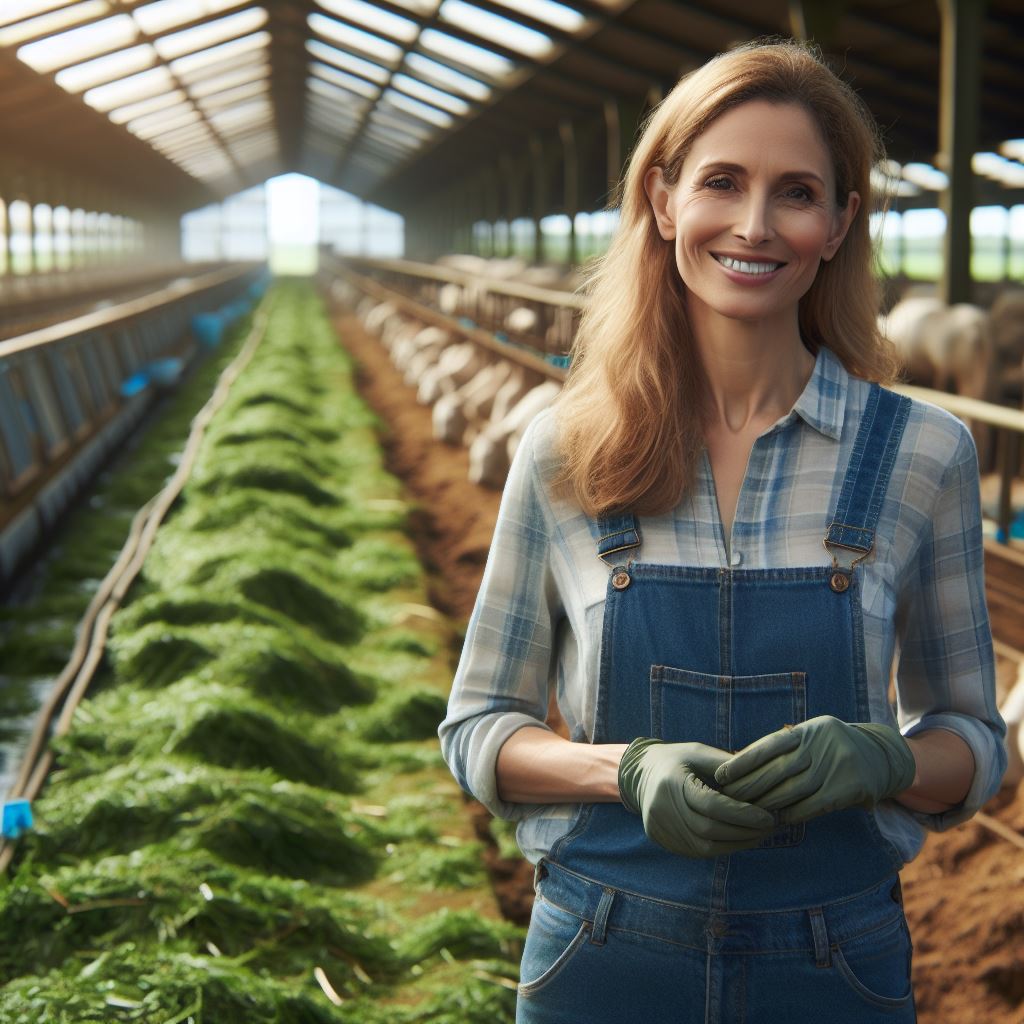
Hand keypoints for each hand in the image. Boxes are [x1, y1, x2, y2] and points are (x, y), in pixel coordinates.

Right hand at [618, 737, 789, 857]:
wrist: (640, 773)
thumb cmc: (676, 759)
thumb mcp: (698, 751)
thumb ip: (726, 764)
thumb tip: (762, 777)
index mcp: (672, 782)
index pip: (711, 804)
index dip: (742, 814)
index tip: (768, 817)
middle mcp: (661, 807)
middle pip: (709, 829)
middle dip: (743, 832)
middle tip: (769, 828)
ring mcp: (659, 827)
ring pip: (703, 847)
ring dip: (735, 844)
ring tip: (758, 836)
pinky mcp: (660, 839)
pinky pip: (695, 852)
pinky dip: (720, 848)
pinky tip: (737, 840)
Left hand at [714, 716, 916, 824]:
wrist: (881, 755)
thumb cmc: (831, 748)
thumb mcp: (810, 736)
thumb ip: (781, 748)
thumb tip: (738, 761)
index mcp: (808, 730)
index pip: (768, 746)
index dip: (742, 762)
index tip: (720, 776)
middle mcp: (821, 745)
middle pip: (777, 770)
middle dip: (749, 787)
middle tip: (728, 799)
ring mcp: (836, 766)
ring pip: (792, 790)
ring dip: (767, 804)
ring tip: (747, 812)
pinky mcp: (850, 788)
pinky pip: (813, 806)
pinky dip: (792, 813)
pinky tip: (778, 819)